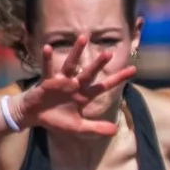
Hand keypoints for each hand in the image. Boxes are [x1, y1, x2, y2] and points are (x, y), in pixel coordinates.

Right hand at [19, 35, 137, 136]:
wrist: (36, 116)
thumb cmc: (57, 120)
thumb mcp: (79, 127)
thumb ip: (96, 128)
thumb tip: (115, 131)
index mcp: (84, 95)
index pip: (104, 86)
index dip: (118, 78)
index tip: (133, 69)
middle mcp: (75, 85)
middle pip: (90, 73)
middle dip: (99, 64)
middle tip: (109, 54)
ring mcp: (62, 81)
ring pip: (70, 64)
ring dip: (76, 52)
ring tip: (83, 38)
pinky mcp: (48, 81)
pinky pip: (47, 69)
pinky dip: (47, 59)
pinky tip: (48, 47)